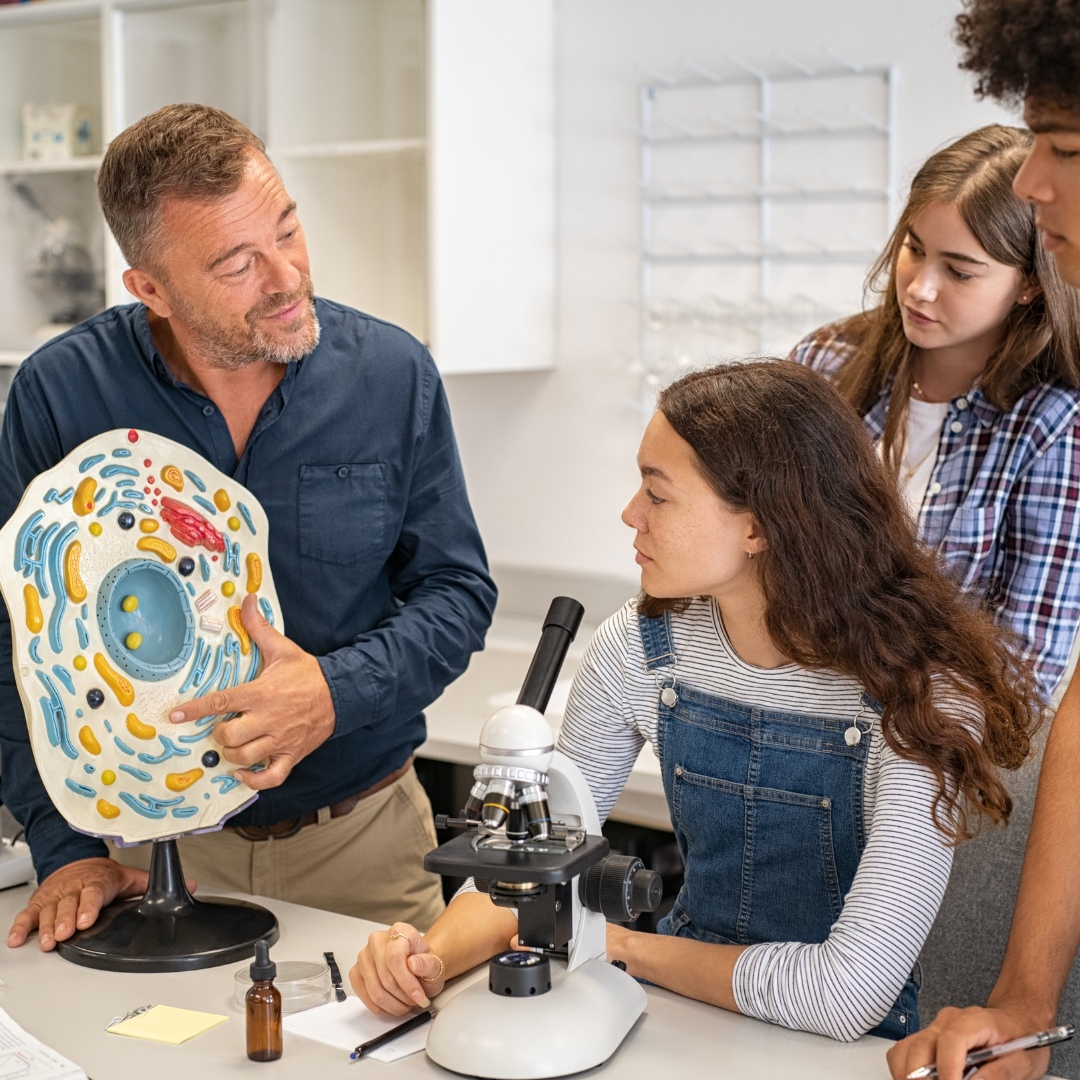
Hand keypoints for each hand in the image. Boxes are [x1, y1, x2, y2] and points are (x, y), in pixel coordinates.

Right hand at [8, 857, 164, 950]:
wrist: (76, 862)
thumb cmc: (104, 875)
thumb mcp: (129, 878)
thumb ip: (152, 886)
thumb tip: (190, 887)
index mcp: (99, 881)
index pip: (94, 893)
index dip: (89, 906)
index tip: (86, 920)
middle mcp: (75, 887)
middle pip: (69, 905)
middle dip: (66, 920)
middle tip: (65, 934)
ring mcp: (56, 895)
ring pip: (49, 911)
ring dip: (46, 927)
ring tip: (47, 942)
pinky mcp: (41, 902)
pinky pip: (29, 914)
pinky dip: (22, 926)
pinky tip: (18, 939)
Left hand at [170, 593, 335, 789]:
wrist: (343, 693)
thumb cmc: (308, 673)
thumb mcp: (283, 648)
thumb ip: (259, 627)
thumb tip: (246, 600)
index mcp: (261, 693)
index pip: (221, 702)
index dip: (195, 710)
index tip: (176, 716)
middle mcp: (268, 719)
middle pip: (229, 735)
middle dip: (219, 733)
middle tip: (222, 726)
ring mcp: (280, 739)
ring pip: (245, 756)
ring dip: (232, 753)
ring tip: (232, 744)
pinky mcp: (292, 754)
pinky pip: (271, 777)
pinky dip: (253, 780)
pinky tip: (242, 773)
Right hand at [350, 922, 445, 1015]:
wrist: (415, 969)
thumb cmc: (423, 965)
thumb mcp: (435, 966)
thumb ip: (428, 964)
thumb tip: (413, 964)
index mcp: (399, 931)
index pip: (395, 957)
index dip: (407, 982)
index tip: (419, 996)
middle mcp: (377, 940)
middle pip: (385, 977)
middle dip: (403, 997)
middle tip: (415, 1001)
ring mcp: (364, 957)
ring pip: (375, 991)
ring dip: (393, 1005)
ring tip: (406, 1003)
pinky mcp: (356, 973)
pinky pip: (366, 998)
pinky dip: (382, 1007)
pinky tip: (393, 1004)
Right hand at [887, 1005, 1052, 1079]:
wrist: (1017, 1022)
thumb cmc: (1022, 1039)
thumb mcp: (1025, 1062)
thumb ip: (1000, 1074)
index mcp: (974, 1021)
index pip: (952, 1041)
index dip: (948, 1069)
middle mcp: (947, 1021)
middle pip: (921, 1047)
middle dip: (922, 1079)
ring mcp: (933, 1028)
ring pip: (905, 1050)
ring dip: (909, 1076)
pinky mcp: (926, 1038)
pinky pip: (903, 1053)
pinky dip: (904, 1072)